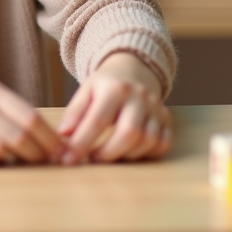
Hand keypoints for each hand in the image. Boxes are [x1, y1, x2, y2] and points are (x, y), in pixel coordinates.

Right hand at [0, 79, 62, 167]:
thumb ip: (11, 113)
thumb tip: (51, 138)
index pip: (30, 117)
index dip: (49, 138)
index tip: (60, 152)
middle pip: (19, 136)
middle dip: (38, 154)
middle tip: (46, 163)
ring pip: (2, 150)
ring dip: (16, 161)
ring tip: (21, 163)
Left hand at [57, 52, 171, 163]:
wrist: (134, 70)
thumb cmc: (106, 85)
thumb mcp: (86, 91)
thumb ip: (75, 112)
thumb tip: (63, 136)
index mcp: (116, 88)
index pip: (98, 120)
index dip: (82, 143)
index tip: (68, 159)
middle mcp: (140, 97)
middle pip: (129, 132)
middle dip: (109, 153)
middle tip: (92, 160)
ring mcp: (156, 108)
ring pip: (148, 140)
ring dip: (126, 155)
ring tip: (110, 155)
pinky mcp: (167, 120)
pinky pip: (163, 144)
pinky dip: (147, 153)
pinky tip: (130, 152)